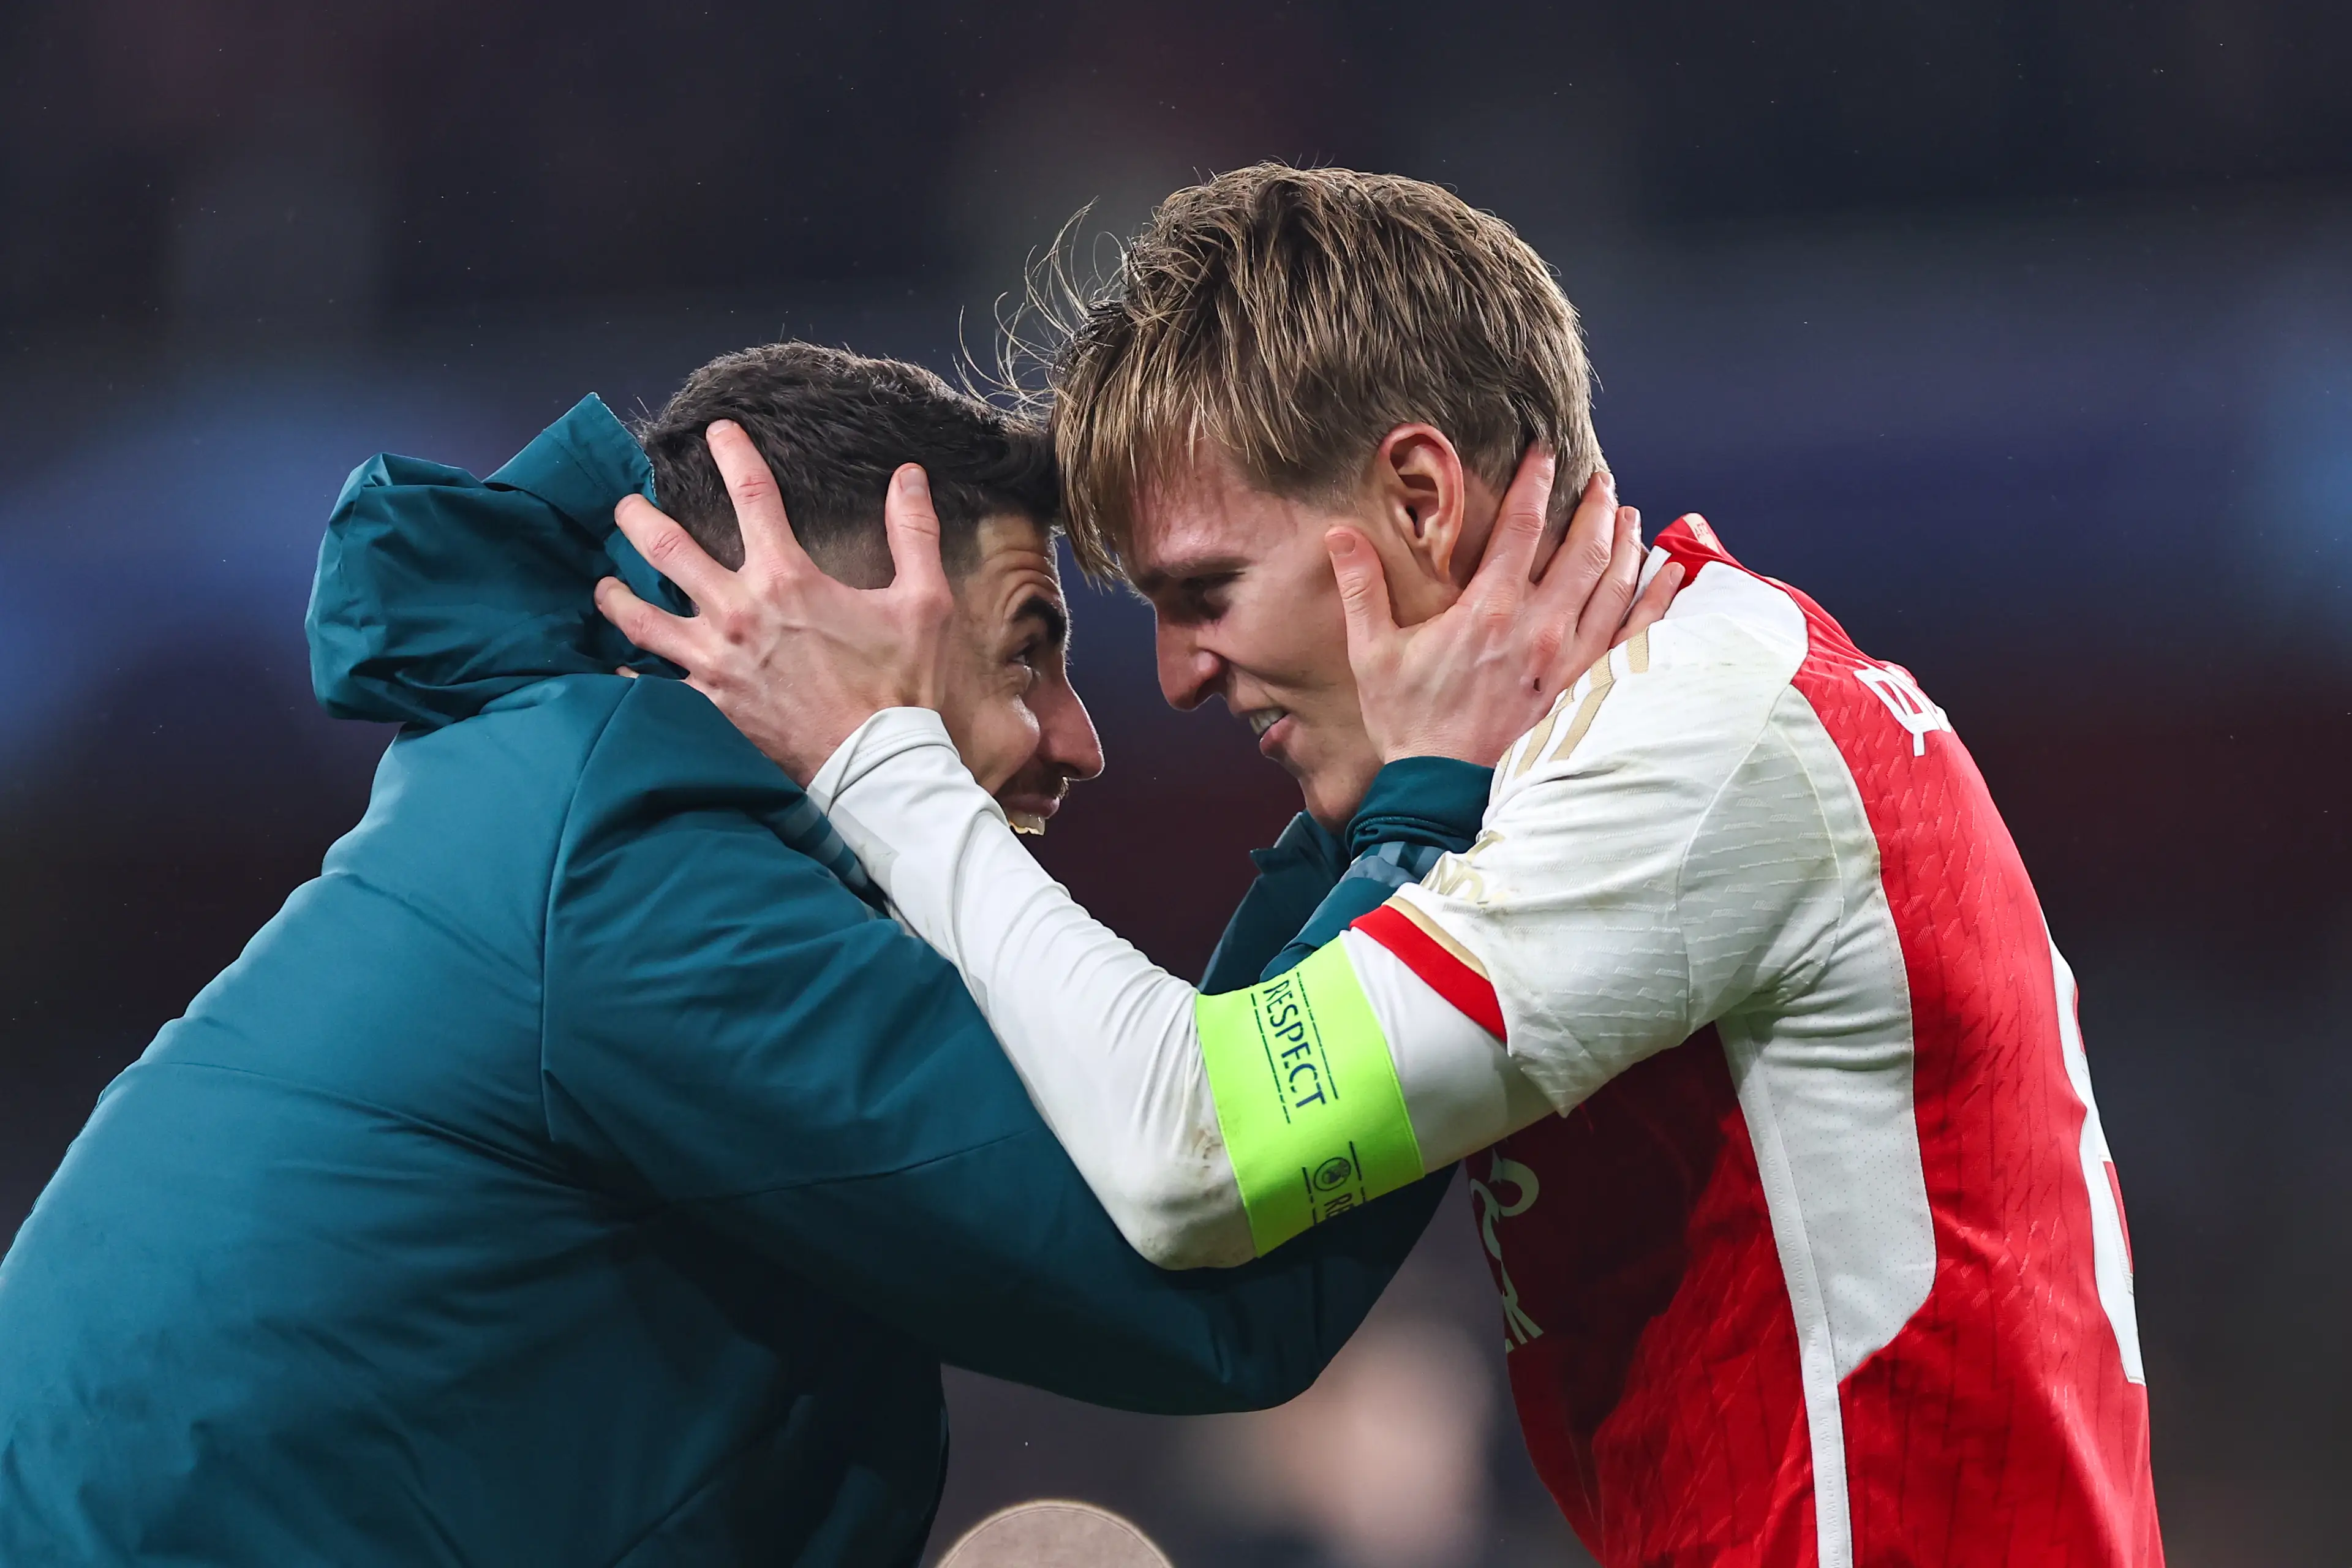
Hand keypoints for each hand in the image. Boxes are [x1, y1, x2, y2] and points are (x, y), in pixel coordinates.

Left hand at [594, 420, 956, 784]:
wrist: (879, 767)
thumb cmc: (903, 686)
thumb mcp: (923, 602)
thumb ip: (914, 533)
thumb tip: (908, 476)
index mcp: (786, 577)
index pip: (752, 495)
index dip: (734, 455)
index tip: (718, 431)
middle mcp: (737, 613)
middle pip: (669, 549)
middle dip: (640, 518)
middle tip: (624, 505)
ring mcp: (715, 663)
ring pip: (642, 618)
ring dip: (616, 595)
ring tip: (602, 584)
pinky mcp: (709, 709)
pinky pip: (652, 690)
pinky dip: (627, 680)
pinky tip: (613, 671)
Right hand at [1328, 451, 1682, 767]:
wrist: (1443, 793)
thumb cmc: (1410, 725)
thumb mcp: (1373, 654)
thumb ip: (1362, 589)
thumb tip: (1339, 535)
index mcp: (1489, 610)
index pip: (1523, 526)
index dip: (1537, 482)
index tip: (1547, 453)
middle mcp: (1540, 627)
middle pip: (1583, 548)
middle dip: (1596, 506)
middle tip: (1602, 479)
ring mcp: (1571, 659)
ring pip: (1615, 585)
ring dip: (1626, 543)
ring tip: (1630, 514)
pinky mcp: (1586, 688)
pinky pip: (1636, 634)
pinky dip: (1657, 600)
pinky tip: (1670, 574)